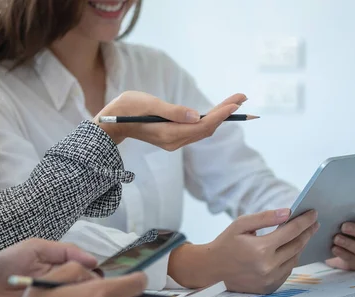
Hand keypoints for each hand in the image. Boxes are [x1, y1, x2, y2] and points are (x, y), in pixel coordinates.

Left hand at [0, 238, 97, 296]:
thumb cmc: (5, 266)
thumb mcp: (34, 248)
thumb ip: (62, 250)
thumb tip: (94, 260)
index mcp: (63, 271)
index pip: (90, 274)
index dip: (95, 277)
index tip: (97, 280)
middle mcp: (64, 290)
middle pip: (89, 293)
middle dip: (92, 293)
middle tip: (88, 294)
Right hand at [93, 91, 245, 149]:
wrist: (112, 124)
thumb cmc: (126, 110)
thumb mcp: (147, 104)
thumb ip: (172, 111)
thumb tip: (196, 115)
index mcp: (168, 134)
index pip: (202, 125)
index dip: (221, 114)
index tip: (236, 102)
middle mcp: (174, 141)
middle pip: (207, 128)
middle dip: (226, 113)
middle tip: (243, 97)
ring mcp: (174, 141)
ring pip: (203, 130)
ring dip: (220, 116)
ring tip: (237, 100)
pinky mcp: (173, 137)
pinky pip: (197, 130)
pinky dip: (210, 120)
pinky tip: (220, 111)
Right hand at [169, 209, 318, 293]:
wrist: (210, 270)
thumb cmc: (225, 244)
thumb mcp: (241, 225)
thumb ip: (265, 217)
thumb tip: (288, 212)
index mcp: (261, 249)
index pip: (291, 231)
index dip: (304, 221)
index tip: (313, 213)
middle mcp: (268, 266)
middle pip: (297, 246)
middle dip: (307, 232)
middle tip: (313, 223)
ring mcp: (270, 279)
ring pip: (294, 259)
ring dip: (299, 246)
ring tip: (301, 235)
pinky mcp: (270, 288)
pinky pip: (287, 270)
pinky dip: (289, 259)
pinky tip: (287, 250)